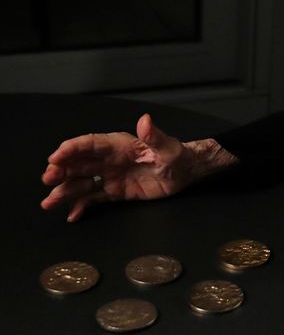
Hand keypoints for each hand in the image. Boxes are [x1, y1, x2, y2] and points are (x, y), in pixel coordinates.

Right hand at [41, 113, 235, 221]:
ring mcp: (111, 176)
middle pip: (79, 163)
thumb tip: (145, 120)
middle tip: (48, 180)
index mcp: (119, 145)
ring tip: (49, 203)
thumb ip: (154, 135)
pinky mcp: (117, 191)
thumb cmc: (176, 155)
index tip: (55, 158)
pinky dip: (82, 205)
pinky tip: (72, 214)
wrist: (185, 172)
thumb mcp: (167, 147)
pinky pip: (95, 198)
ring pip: (82, 183)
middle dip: (61, 171)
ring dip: (65, 191)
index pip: (89, 144)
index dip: (71, 150)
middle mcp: (110, 159)